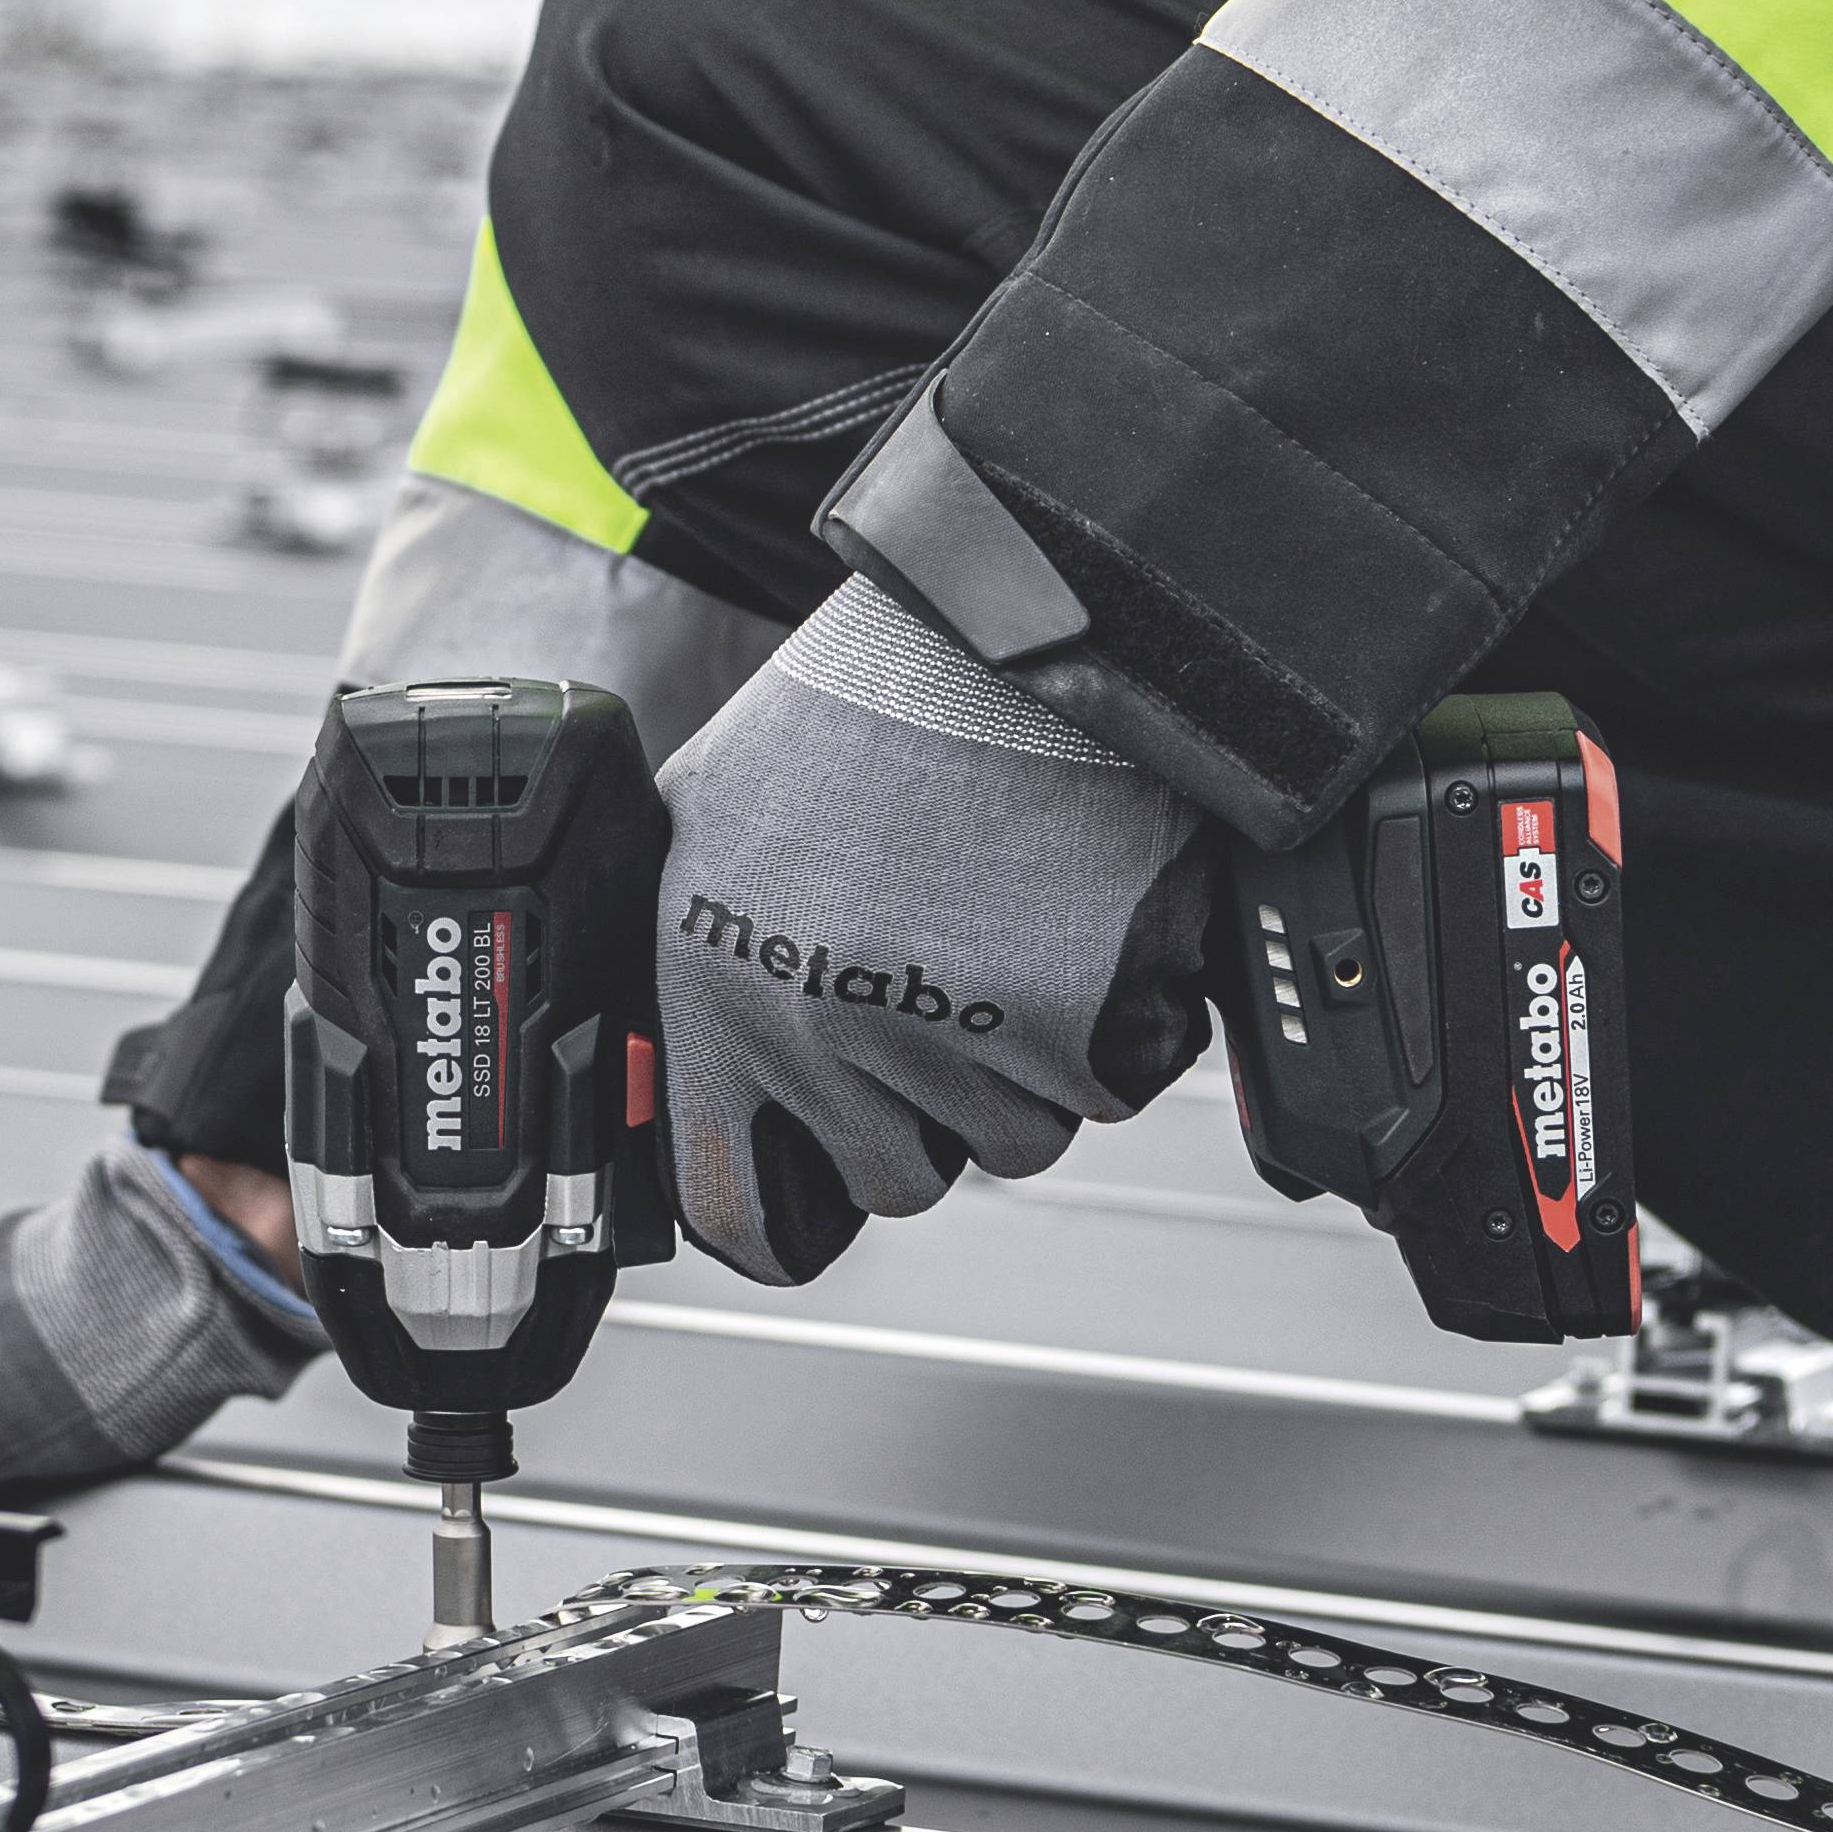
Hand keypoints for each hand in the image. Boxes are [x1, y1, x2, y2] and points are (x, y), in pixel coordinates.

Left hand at [654, 574, 1215, 1280]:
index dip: (788, 1211)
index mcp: (709, 991)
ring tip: (1016, 918)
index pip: (732, 1207)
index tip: (819, 1195)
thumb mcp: (724, 832)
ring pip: (1016, 1137)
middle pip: (900, 1177)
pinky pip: (1111, 1087)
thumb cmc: (874, 710)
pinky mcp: (1069, 1023)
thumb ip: (722, 971)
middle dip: (936, 1101)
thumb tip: (724, 1090)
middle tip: (953, 980)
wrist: (1015, 621)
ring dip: (1033, 1056)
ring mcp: (941, 1033)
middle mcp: (813, 1030)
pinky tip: (1086, 913)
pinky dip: (1123, 1020)